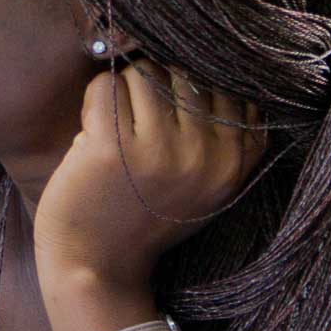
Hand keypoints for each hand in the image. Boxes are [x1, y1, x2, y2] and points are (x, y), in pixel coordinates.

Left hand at [33, 61, 261, 316]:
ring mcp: (158, 151)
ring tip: (117, 125)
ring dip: (123, 91)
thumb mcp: (209, 185)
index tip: (171, 107)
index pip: (224, 82)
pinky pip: (105, 86)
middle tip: (138, 117)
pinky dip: (95, 97)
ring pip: (142, 73)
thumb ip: (224, 133)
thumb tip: (213, 60)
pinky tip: (94, 128)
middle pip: (182, 70)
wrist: (97, 270)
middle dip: (155, 82)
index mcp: (235, 160)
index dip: (191, 81)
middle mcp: (204, 154)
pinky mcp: (112, 148)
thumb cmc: (147, 219)